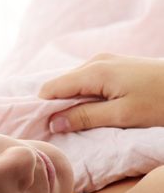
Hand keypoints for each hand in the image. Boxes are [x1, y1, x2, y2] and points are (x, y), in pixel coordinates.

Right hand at [38, 53, 163, 131]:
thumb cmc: (161, 103)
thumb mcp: (122, 116)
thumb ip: (85, 117)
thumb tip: (53, 122)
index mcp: (94, 71)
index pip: (52, 88)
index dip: (43, 108)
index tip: (41, 128)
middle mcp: (96, 61)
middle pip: (61, 85)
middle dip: (56, 106)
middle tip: (58, 130)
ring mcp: (106, 61)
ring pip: (75, 83)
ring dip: (71, 102)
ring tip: (75, 123)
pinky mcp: (116, 66)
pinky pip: (88, 81)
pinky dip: (84, 97)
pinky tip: (91, 111)